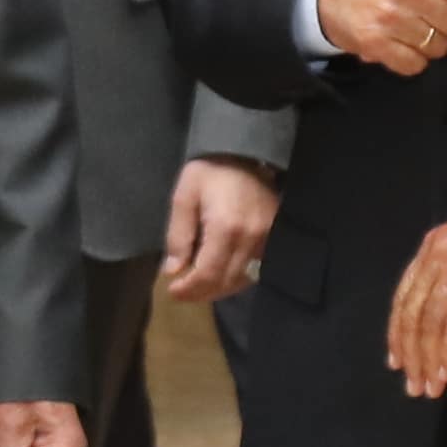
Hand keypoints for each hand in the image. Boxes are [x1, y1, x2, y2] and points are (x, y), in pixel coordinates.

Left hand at [161, 156, 282, 303]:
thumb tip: (173, 270)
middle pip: (226, 281)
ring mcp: (266, 239)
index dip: (189, 288)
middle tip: (182, 292)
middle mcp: (251, 238)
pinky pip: (257, 269)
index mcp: (226, 228)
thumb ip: (178, 236)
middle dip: (201, 292)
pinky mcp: (274, 237)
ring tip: (198, 287)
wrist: (244, 154)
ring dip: (218, 289)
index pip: (208, 273)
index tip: (172, 290)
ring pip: (243, 280)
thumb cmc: (209, 172)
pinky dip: (236, 279)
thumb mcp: (183, 198)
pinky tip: (220, 276)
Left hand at [386, 192, 446, 396]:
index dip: (397, 332)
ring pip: (432, 323)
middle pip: (414, 314)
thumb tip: (441, 313)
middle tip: (413, 383)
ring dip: (430, 359)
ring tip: (431, 385)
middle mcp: (438, 257)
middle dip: (411, 354)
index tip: (397, 360)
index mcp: (431, 247)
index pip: (404, 297)